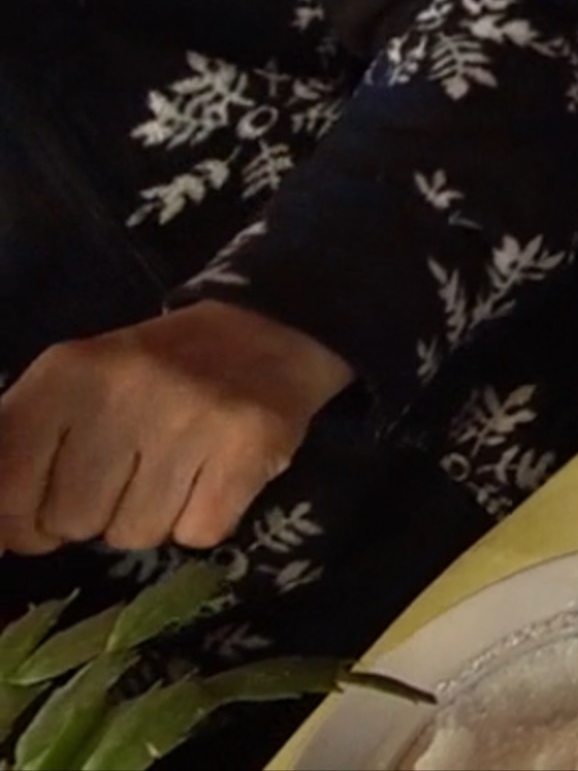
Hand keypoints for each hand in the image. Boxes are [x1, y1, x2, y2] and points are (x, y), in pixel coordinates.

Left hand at [0, 302, 350, 555]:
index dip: (23, 516)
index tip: (48, 501)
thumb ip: (14, 451)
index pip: (6, 489)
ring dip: (151, 517)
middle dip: (96, 512)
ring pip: (136, 535)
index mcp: (68, 372)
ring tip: (174, 469)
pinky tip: (212, 477)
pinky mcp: (252, 440)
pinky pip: (198, 533)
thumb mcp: (68, 389)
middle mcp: (127, 388)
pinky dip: (204, 519)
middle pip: (72, 522)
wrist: (263, 330)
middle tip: (130, 469)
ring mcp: (194, 414)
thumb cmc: (149, 375)